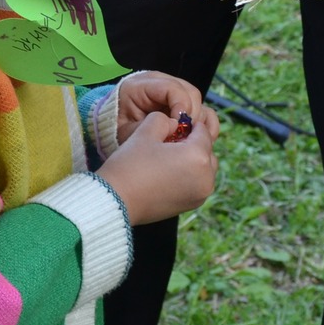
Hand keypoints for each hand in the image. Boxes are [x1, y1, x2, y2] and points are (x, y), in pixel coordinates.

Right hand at [95, 110, 219, 225]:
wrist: (116, 200)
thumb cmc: (130, 165)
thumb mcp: (144, 133)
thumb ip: (163, 120)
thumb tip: (173, 123)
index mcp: (197, 156)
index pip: (203, 132)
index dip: (189, 125)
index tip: (175, 125)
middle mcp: (206, 177)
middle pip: (207, 151)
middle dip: (193, 144)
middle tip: (170, 142)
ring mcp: (201, 194)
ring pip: (206, 169)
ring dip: (194, 160)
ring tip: (169, 158)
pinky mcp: (192, 205)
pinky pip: (198, 183)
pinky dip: (190, 175)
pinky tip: (168, 172)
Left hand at [116, 71, 212, 146]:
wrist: (114, 126)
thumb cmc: (119, 128)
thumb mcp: (128, 131)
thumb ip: (149, 128)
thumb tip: (176, 126)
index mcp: (141, 85)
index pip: (171, 88)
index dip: (180, 106)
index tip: (178, 127)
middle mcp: (160, 82)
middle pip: (190, 92)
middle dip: (191, 116)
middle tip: (183, 136)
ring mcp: (173, 91)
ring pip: (198, 100)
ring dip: (198, 121)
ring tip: (188, 138)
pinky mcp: (182, 103)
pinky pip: (202, 108)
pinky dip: (204, 124)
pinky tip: (197, 137)